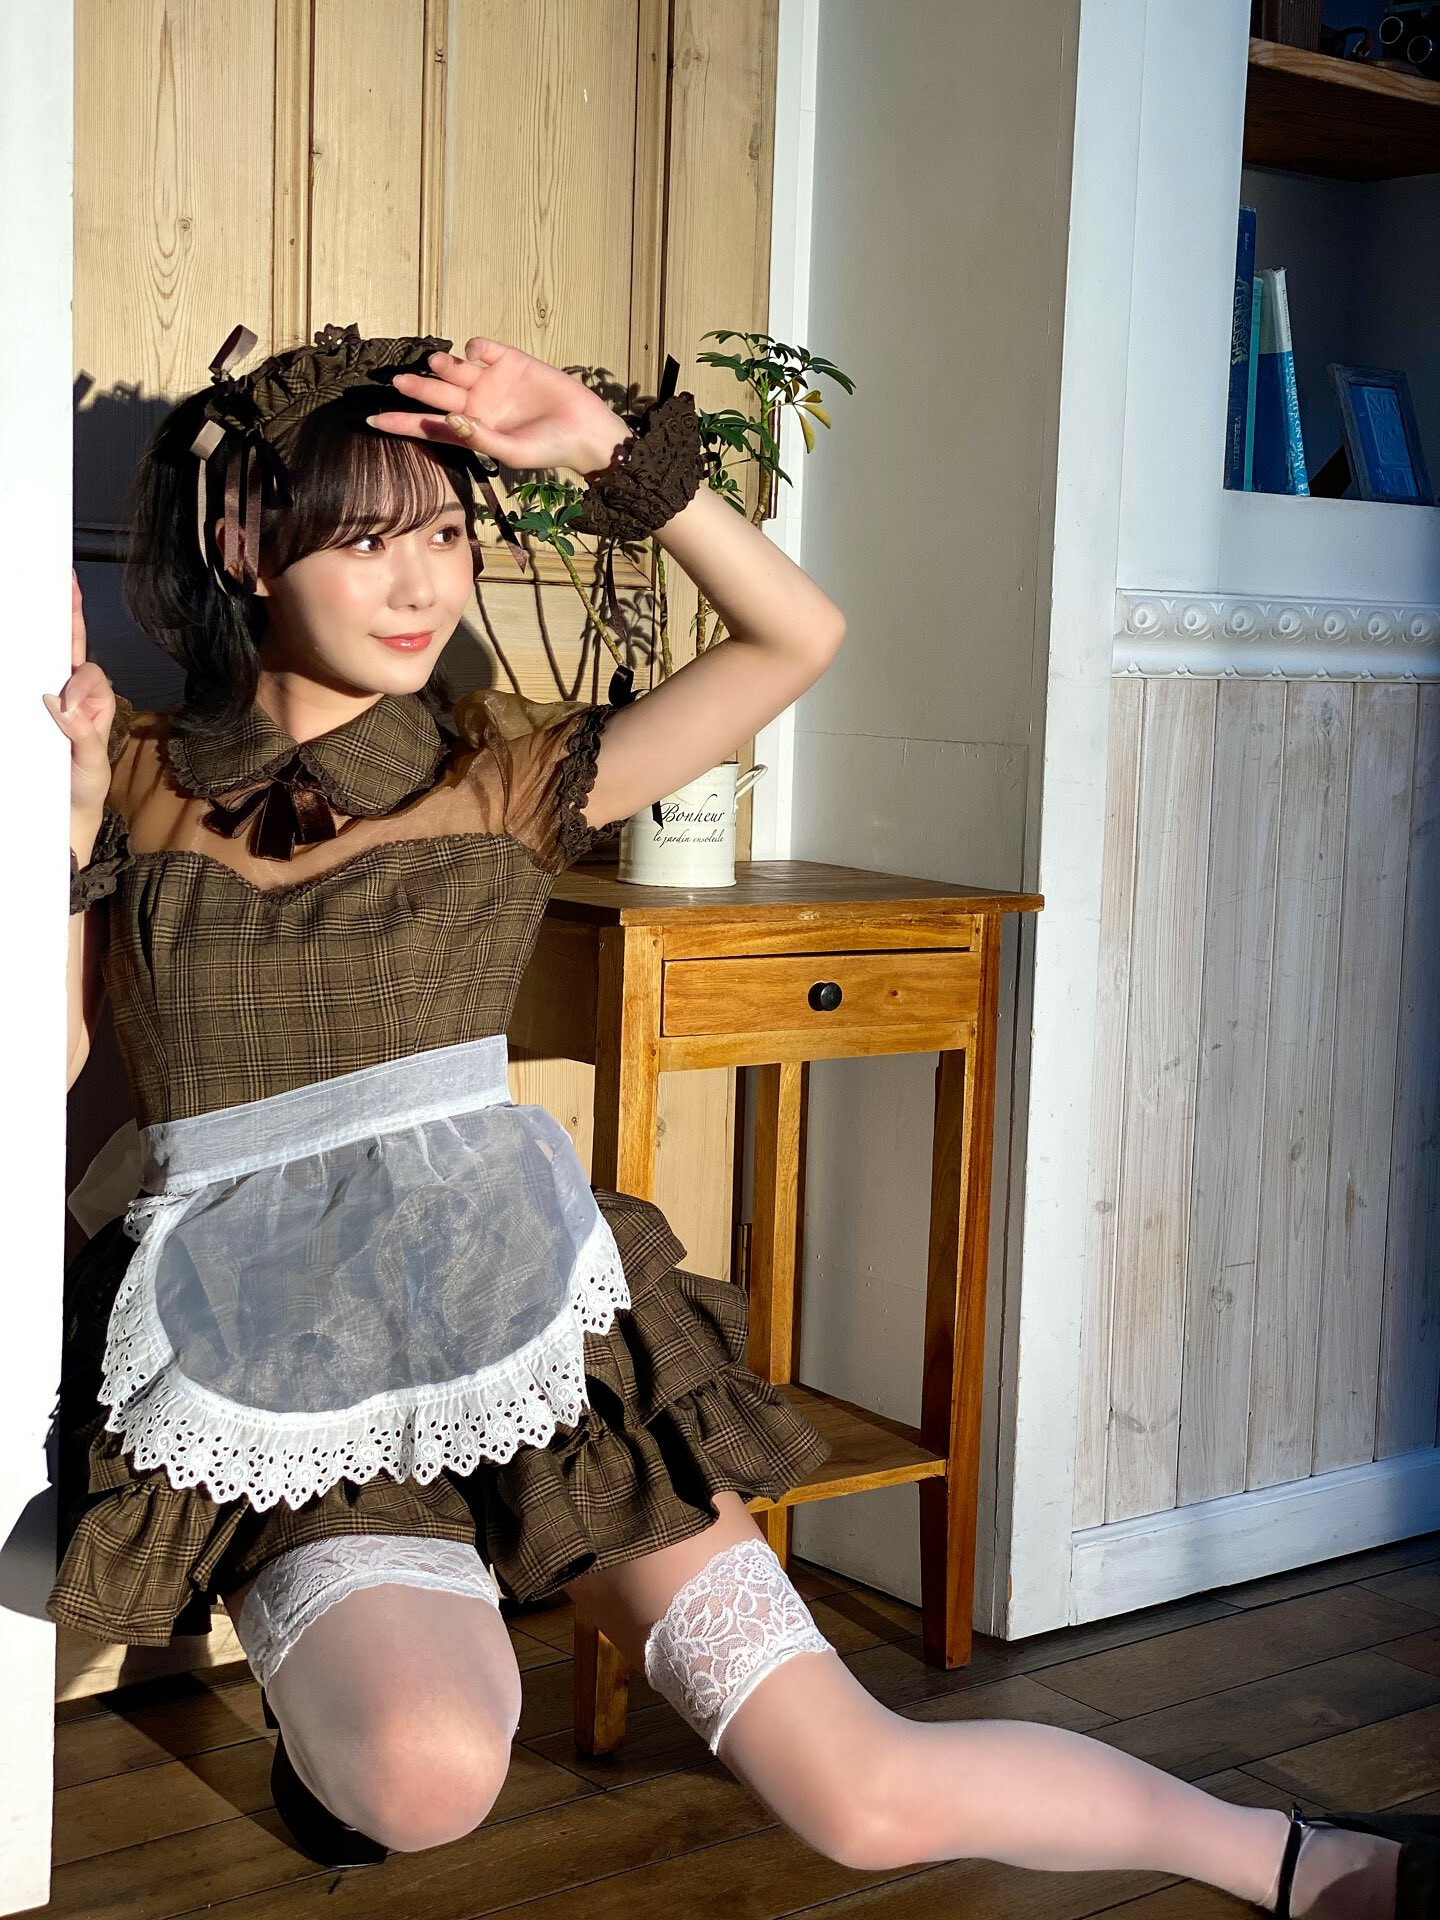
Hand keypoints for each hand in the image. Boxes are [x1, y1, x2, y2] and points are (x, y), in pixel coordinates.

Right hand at [43, 569, 115, 821]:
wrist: (66, 809)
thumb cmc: (85, 782)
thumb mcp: (92, 764)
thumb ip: (83, 736)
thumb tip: (58, 703)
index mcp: (95, 701)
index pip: (87, 668)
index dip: (78, 672)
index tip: (66, 644)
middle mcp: (73, 693)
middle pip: (68, 646)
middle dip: (67, 612)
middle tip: (62, 578)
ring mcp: (50, 697)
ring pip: (45, 659)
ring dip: (36, 635)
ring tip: (39, 611)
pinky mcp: (30, 708)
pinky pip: (26, 680)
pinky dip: (22, 664)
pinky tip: (17, 649)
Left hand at [367, 338, 631, 476]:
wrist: (585, 429)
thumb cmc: (549, 448)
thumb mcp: (512, 451)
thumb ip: (479, 438)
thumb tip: (449, 418)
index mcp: (472, 430)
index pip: (429, 427)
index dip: (401, 424)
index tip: (372, 421)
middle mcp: (476, 404)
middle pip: (436, 393)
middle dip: (416, 388)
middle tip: (399, 382)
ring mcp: (491, 381)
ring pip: (454, 368)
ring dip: (442, 365)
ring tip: (438, 365)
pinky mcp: (510, 360)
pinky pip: (482, 348)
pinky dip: (475, 347)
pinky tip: (477, 354)